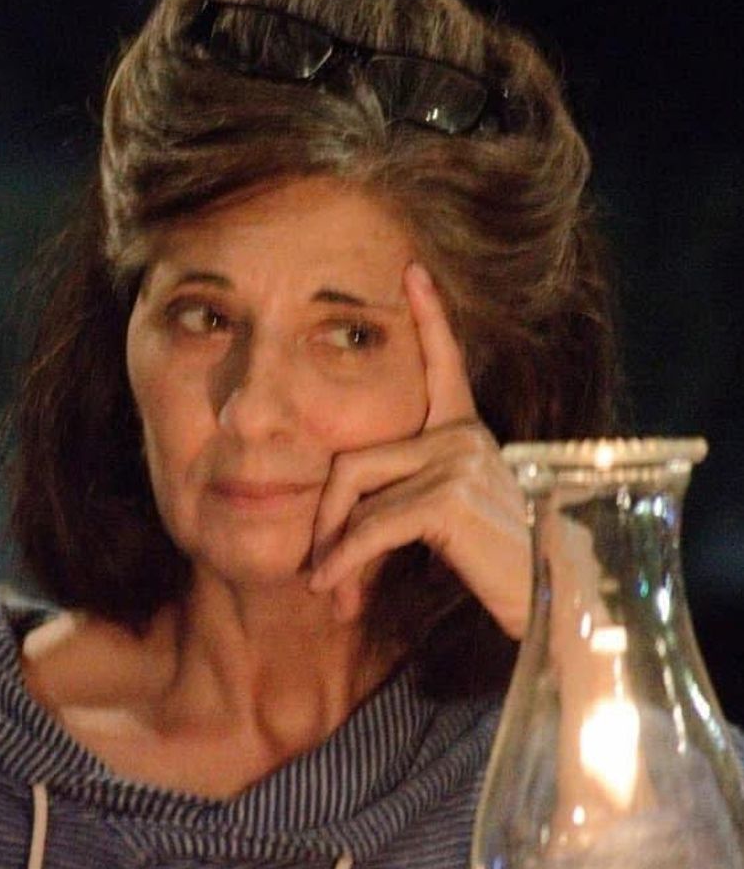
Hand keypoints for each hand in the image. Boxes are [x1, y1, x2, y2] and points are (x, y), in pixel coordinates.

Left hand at [308, 262, 530, 637]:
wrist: (559, 606)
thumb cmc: (506, 566)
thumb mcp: (454, 520)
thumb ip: (408, 500)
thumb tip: (340, 529)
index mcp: (468, 433)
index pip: (446, 364)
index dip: (430, 317)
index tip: (413, 272)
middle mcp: (462, 435)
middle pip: (356, 460)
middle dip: (327, 518)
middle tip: (317, 569)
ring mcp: (456, 460)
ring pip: (357, 494)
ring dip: (333, 549)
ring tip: (328, 590)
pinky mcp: (447, 496)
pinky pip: (371, 526)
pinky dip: (344, 562)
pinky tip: (333, 591)